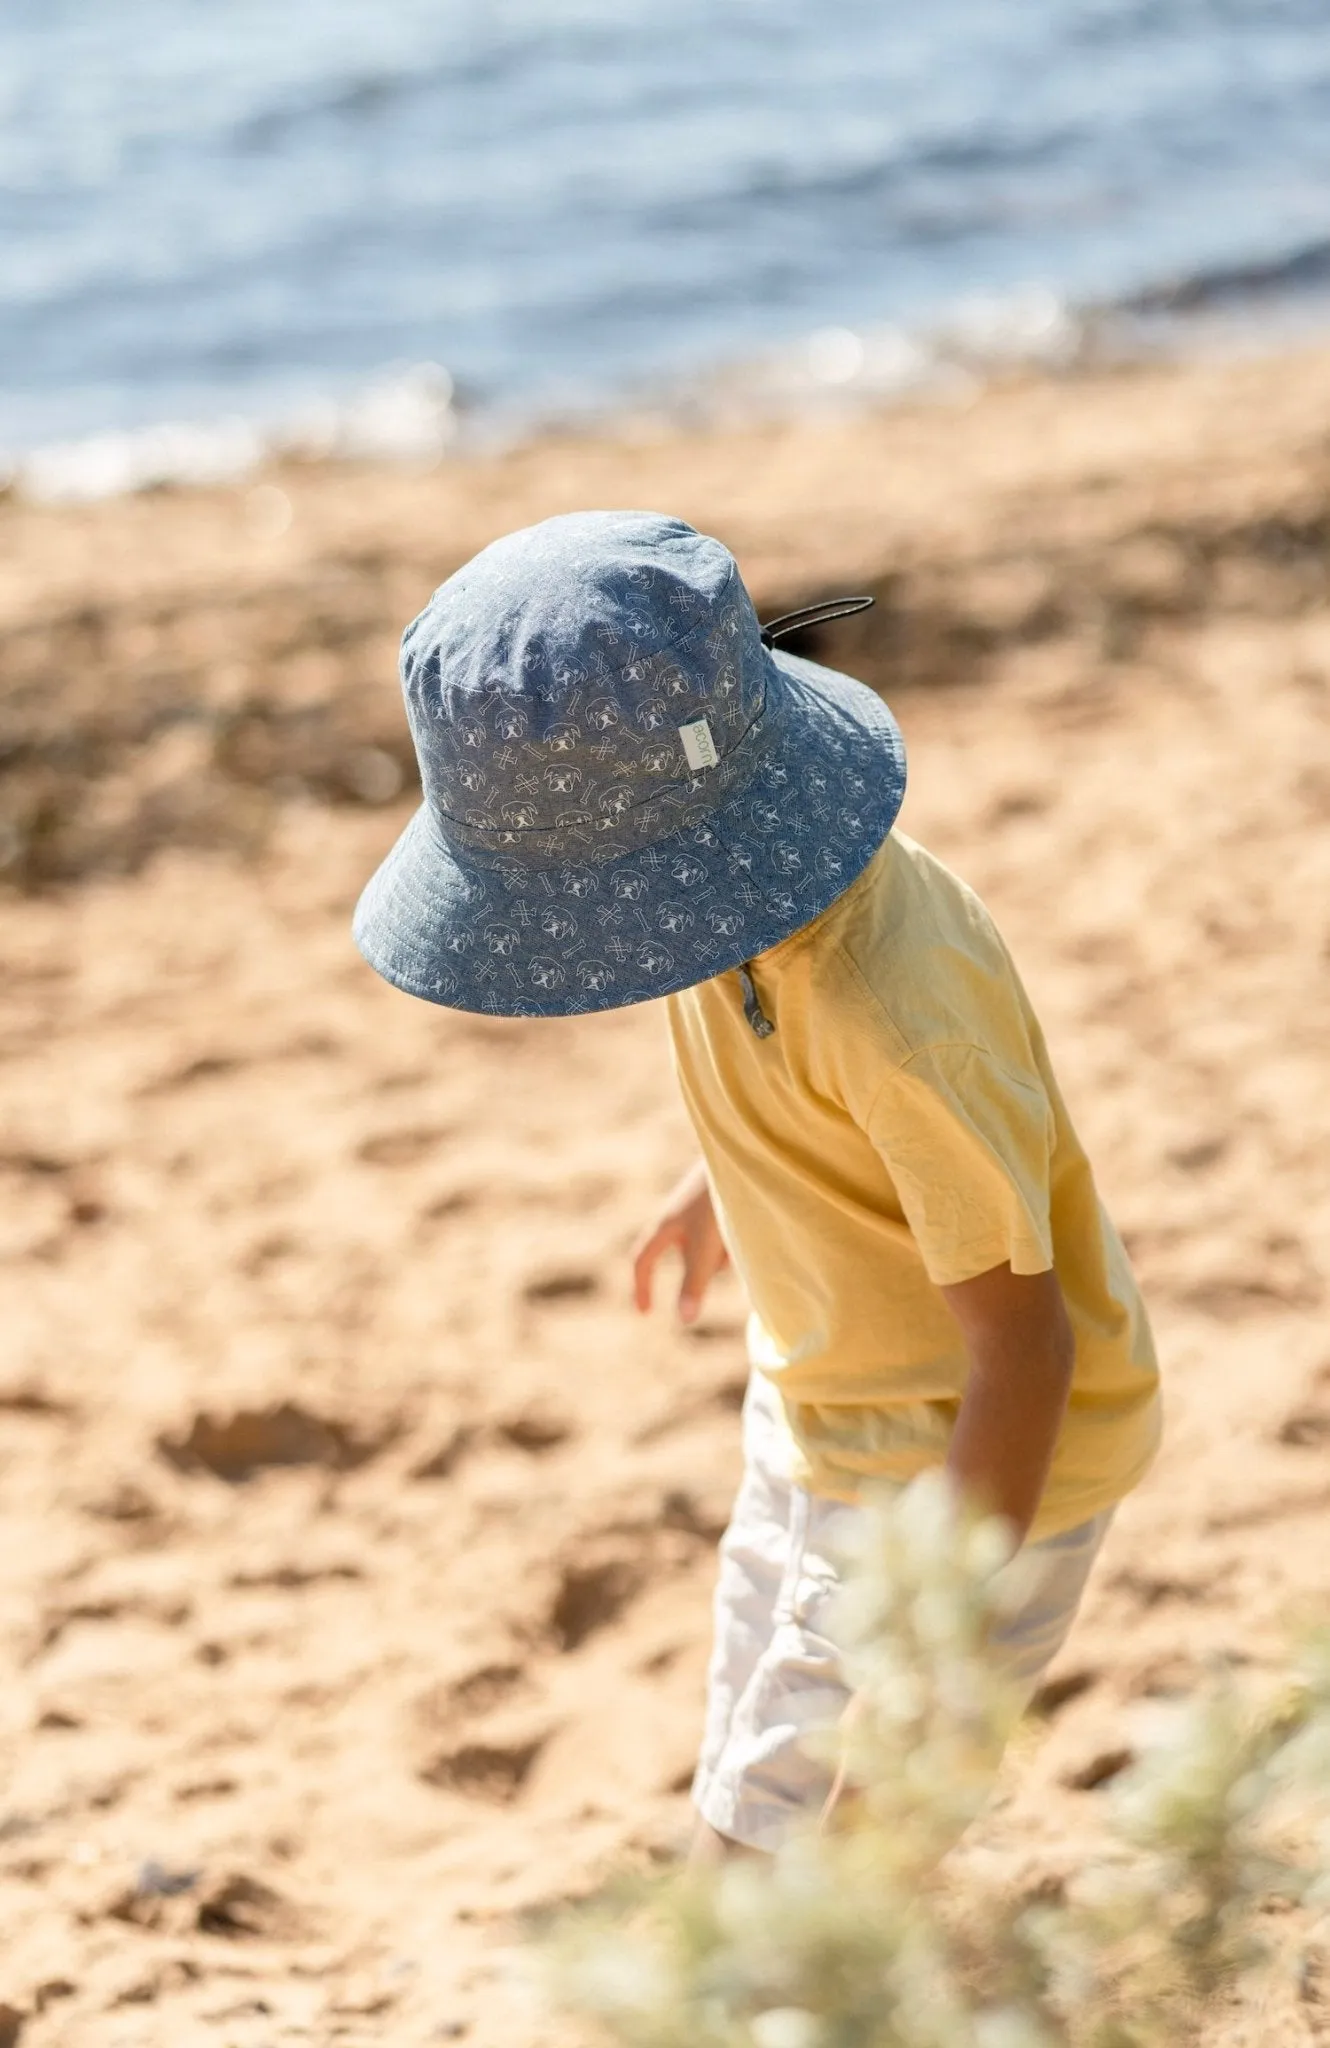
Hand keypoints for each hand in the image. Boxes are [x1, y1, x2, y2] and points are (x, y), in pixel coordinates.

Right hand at [632, 1160, 728, 1324]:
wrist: (743, 1154)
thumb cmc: (718, 1199)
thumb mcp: (705, 1246)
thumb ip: (695, 1283)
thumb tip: (684, 1320)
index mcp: (665, 1224)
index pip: (642, 1260)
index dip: (642, 1286)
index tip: (646, 1312)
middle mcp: (678, 1216)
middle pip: (688, 1258)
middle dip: (707, 1267)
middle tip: (728, 1257)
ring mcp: (699, 1208)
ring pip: (711, 1248)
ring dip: (726, 1252)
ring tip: (743, 1231)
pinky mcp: (720, 1202)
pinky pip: (726, 1234)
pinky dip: (737, 1238)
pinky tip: (751, 1222)